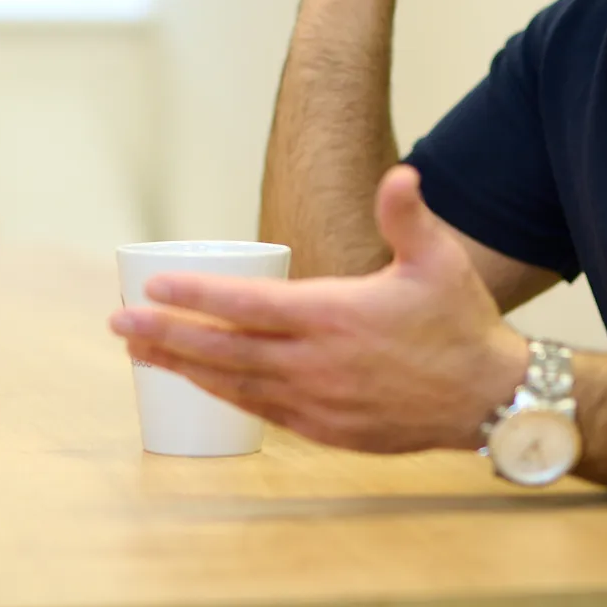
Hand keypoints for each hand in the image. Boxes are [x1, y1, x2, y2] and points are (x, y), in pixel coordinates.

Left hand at [109, 166, 529, 453]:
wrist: (490, 399)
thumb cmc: (459, 323)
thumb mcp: (438, 260)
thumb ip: (408, 216)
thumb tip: (400, 174)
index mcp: (335, 316)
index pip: (248, 305)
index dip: (197, 296)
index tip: (153, 285)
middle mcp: (317, 364)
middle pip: (224, 349)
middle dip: (165, 334)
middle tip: (117, 322)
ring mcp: (318, 403)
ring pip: (234, 384)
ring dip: (181, 367)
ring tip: (136, 352)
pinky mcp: (326, 431)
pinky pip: (260, 412)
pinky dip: (222, 395)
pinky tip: (195, 383)